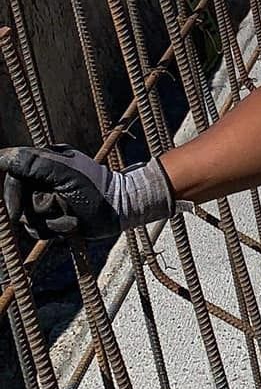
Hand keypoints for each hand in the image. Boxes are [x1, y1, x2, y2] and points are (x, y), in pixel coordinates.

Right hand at [0, 145, 174, 243]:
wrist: (121, 210)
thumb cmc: (98, 188)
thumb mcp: (65, 173)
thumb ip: (34, 163)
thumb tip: (2, 158)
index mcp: (45, 160)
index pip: (13, 171)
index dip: (10, 192)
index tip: (13, 214)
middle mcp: (43, 178)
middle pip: (18, 200)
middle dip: (38, 211)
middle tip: (60, 209)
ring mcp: (47, 198)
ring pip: (28, 218)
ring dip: (51, 223)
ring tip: (72, 217)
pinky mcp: (53, 216)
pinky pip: (40, 229)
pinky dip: (56, 230)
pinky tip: (73, 225)